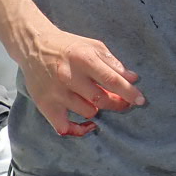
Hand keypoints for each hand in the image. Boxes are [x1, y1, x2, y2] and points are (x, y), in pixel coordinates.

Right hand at [18, 27, 145, 135]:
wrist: (34, 46)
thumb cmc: (69, 46)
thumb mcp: (93, 46)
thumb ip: (113, 63)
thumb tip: (132, 78)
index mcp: (83, 59)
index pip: (112, 80)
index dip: (129, 92)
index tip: (141, 100)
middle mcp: (68, 76)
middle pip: (101, 99)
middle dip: (117, 104)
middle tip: (124, 103)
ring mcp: (56, 93)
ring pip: (87, 111)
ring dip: (97, 109)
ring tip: (97, 100)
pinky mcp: (45, 105)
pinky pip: (64, 127)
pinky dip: (78, 130)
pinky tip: (88, 124)